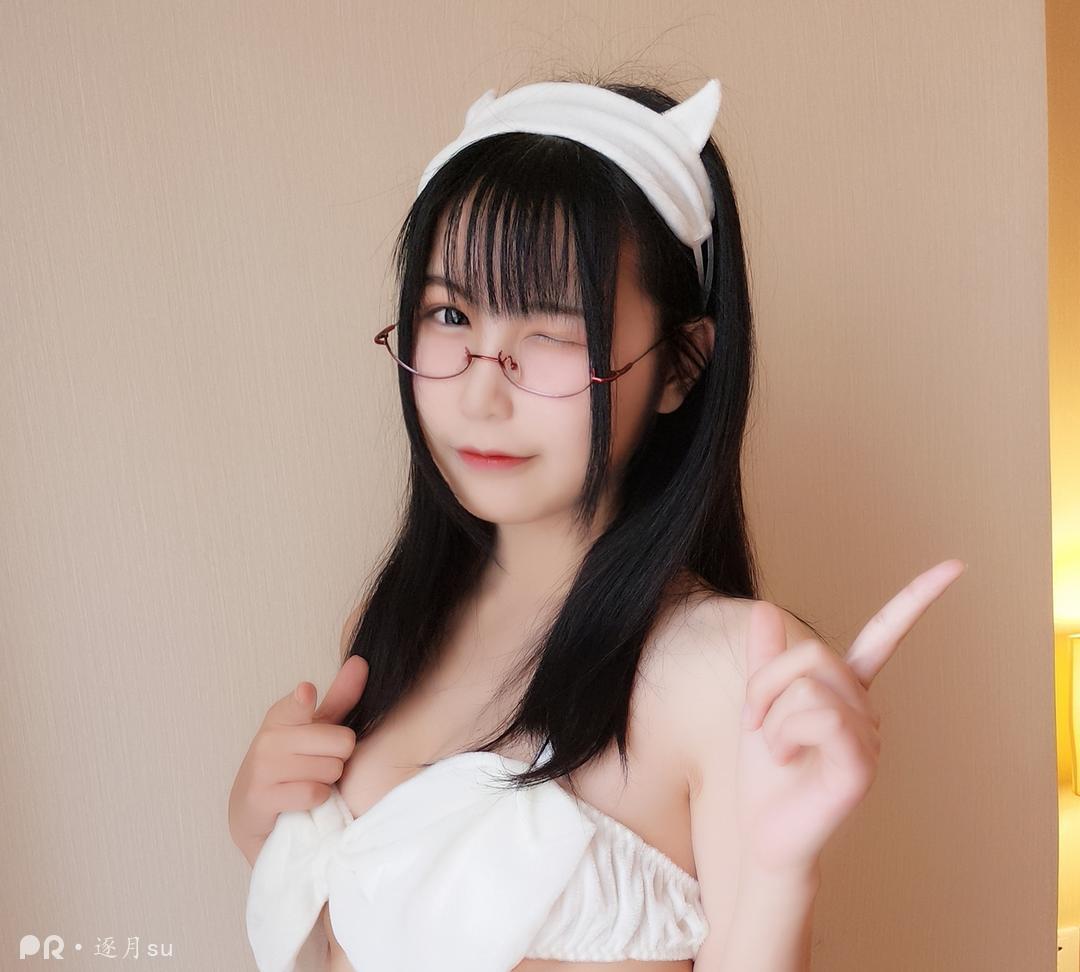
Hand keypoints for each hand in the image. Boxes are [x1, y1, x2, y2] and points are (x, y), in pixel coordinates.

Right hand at [228, 654, 367, 858]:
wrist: (252, 811)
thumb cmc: (291, 764)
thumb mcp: (315, 728)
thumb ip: (340, 697)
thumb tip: (361, 660)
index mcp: (283, 714)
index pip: (300, 700)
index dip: (305, 700)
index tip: (307, 695)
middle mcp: (269, 738)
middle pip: (341, 741)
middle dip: (339, 757)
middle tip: (319, 764)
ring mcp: (262, 768)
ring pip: (331, 769)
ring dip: (328, 781)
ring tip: (308, 782)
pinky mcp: (260, 798)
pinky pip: (313, 793)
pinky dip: (317, 800)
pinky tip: (303, 800)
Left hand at [735, 559, 966, 876]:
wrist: (762, 833)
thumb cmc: (766, 774)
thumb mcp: (758, 706)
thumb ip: (764, 659)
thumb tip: (763, 606)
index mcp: (845, 691)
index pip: (884, 636)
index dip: (917, 600)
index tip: (956, 567)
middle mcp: (866, 710)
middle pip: (813, 654)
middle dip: (766, 684)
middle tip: (756, 723)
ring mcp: (869, 737)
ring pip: (809, 686)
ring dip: (773, 716)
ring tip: (778, 748)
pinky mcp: (861, 764)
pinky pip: (820, 717)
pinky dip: (786, 733)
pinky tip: (789, 759)